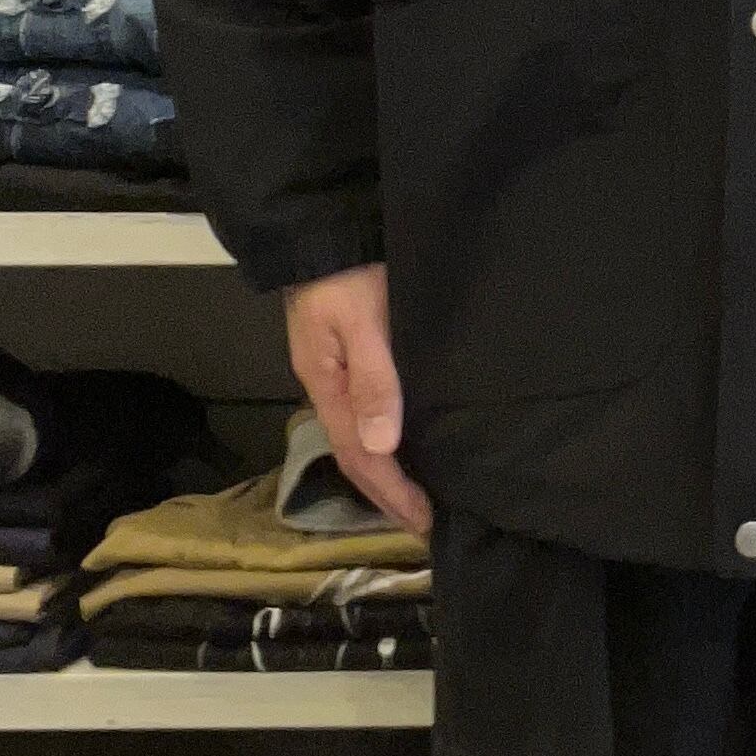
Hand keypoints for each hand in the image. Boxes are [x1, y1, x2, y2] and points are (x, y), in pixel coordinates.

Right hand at [283, 263, 432, 536]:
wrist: (326, 232)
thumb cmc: (348, 274)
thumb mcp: (362, 321)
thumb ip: (375, 379)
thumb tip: (384, 444)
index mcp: (329, 388)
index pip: (361, 456)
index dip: (392, 492)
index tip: (425, 521)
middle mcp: (332, 390)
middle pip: (359, 456)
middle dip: (390, 494)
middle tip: (428, 523)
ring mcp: (341, 375)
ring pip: (365, 437)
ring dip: (390, 471)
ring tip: (423, 497)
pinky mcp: (356, 358)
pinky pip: (372, 413)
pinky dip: (392, 439)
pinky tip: (410, 443)